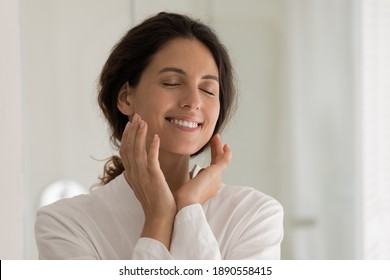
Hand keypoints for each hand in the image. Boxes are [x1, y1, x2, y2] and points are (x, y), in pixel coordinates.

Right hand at [119, 114, 175, 247]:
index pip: (125, 151)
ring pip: (137, 150)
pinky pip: (151, 159)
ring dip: (140, 134)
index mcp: (131, 175)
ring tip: (143, 121)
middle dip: (132, 130)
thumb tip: (136, 168)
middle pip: (129, 147)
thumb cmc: (155, 203)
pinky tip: (156, 136)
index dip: (127, 136)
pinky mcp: (153, 178)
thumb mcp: (143, 186)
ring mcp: (142, 176)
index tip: (131, 124)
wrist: (160, 218)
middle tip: (136, 116)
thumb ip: (139, 175)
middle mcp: (134, 174)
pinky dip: (152, 147)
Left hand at [175, 134, 231, 210]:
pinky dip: (226, 153)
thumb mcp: (186, 187)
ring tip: (215, 137)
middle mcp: (215, 182)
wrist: (185, 204)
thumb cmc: (182, 200)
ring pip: (220, 159)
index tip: (210, 150)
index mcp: (209, 186)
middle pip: (217, 162)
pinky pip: (225, 161)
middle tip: (214, 139)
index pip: (212, 169)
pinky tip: (225, 145)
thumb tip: (193, 175)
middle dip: (215, 150)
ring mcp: (217, 178)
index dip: (212, 158)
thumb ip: (191, 180)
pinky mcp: (216, 173)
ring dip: (218, 147)